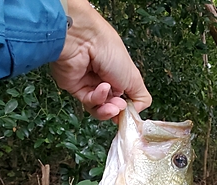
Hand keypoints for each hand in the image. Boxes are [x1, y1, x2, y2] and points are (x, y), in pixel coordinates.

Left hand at [51, 0, 150, 120]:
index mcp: (118, 76)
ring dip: (107, 109)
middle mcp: (103, 80)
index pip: (124, 100)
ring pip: (98, 108)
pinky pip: (88, 102)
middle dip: (117, 109)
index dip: (126, 108)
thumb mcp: (134, 78)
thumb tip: (135, 112)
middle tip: (120, 106)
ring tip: (113, 105)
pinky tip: (102, 89)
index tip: (130, 111)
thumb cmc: (110, 51)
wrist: (85, 40)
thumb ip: (141, 98)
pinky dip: (96, 99)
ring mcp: (88, 85)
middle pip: (111, 107)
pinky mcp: (75, 88)